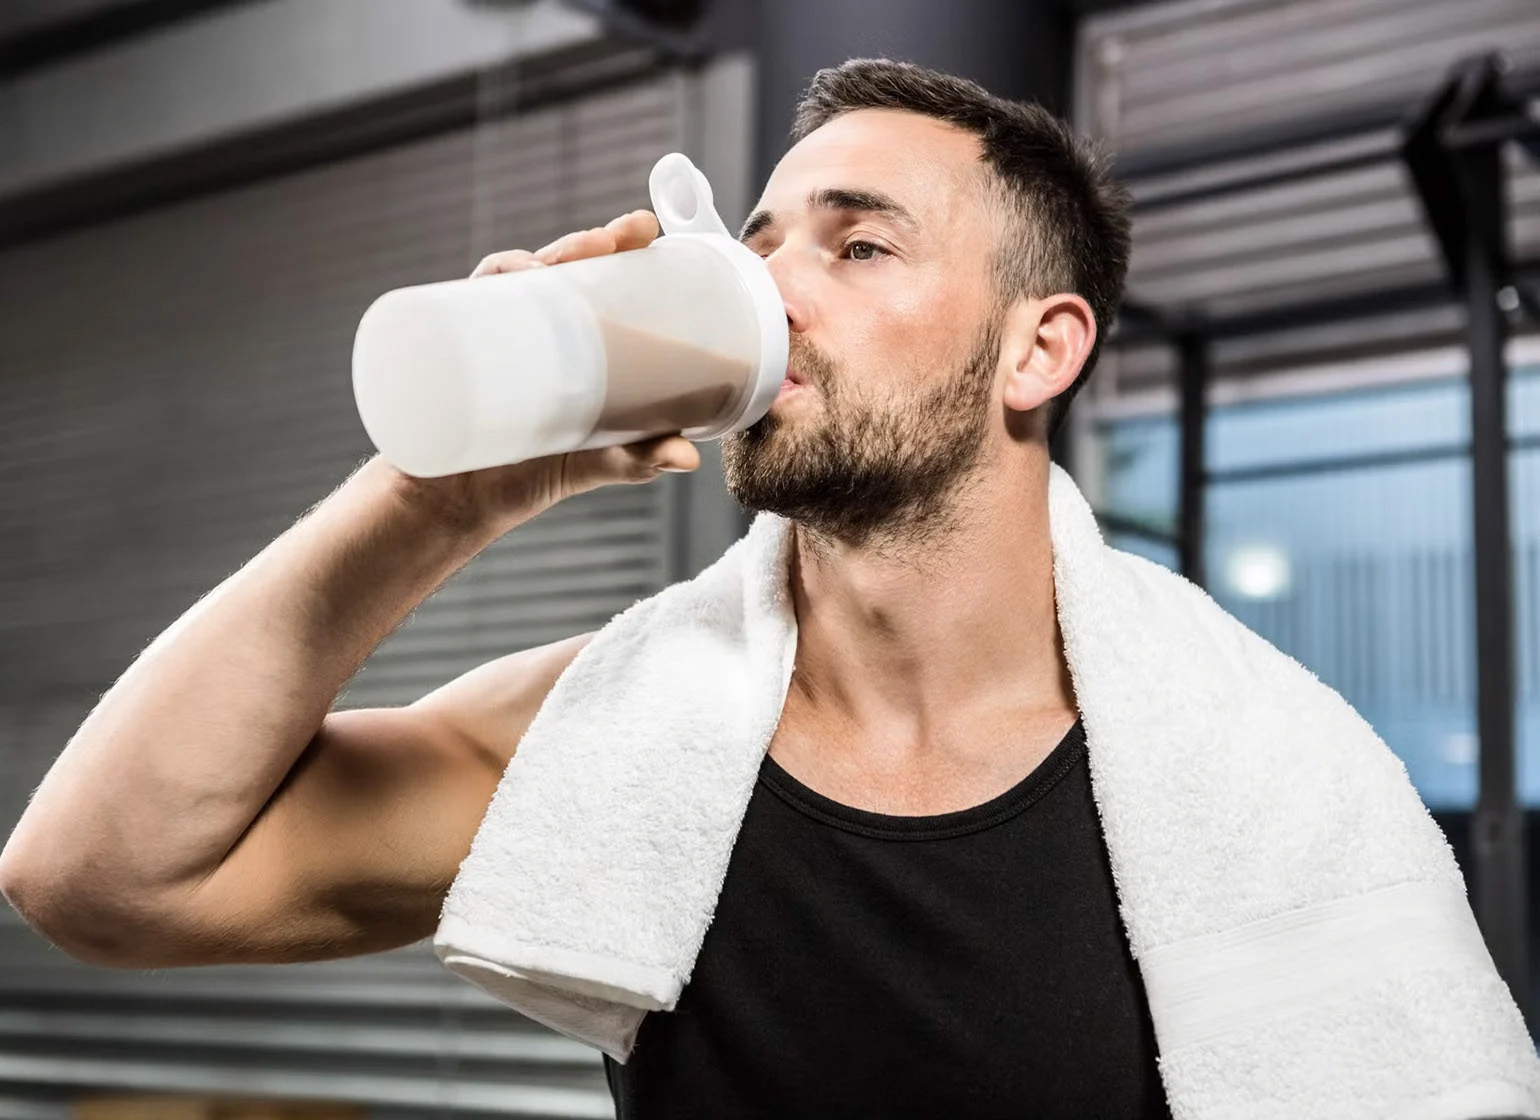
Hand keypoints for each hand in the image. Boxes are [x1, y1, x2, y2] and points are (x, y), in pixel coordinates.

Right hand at [387, 210, 701, 532]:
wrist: (458, 504)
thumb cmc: (531, 473)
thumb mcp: (595, 463)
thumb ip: (638, 459)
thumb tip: (688, 461)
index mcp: (573, 341)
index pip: (597, 278)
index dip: (618, 245)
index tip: (643, 228)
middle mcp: (534, 330)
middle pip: (557, 266)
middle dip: (583, 244)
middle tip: (610, 240)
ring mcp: (494, 338)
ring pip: (512, 278)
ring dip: (532, 260)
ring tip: (553, 268)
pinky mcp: (458, 352)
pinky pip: (465, 307)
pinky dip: (485, 288)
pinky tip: (507, 285)